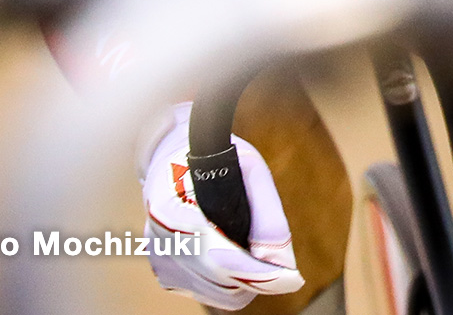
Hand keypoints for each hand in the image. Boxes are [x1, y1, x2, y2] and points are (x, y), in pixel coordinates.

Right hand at [138, 102, 304, 309]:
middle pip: (221, 281)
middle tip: (283, 268)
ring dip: (243, 283)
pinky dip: (228, 283)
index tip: (291, 278)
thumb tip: (283, 265)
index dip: (259, 273)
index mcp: (173, 208)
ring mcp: (160, 258)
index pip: (220, 258)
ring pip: (217, 294)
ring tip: (257, 256)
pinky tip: (234, 256)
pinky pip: (207, 292)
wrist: (174, 158)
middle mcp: (160, 238)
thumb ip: (268, 216)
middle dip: (257, 277)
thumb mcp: (249, 170)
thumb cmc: (216, 161)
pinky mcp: (164, 272)